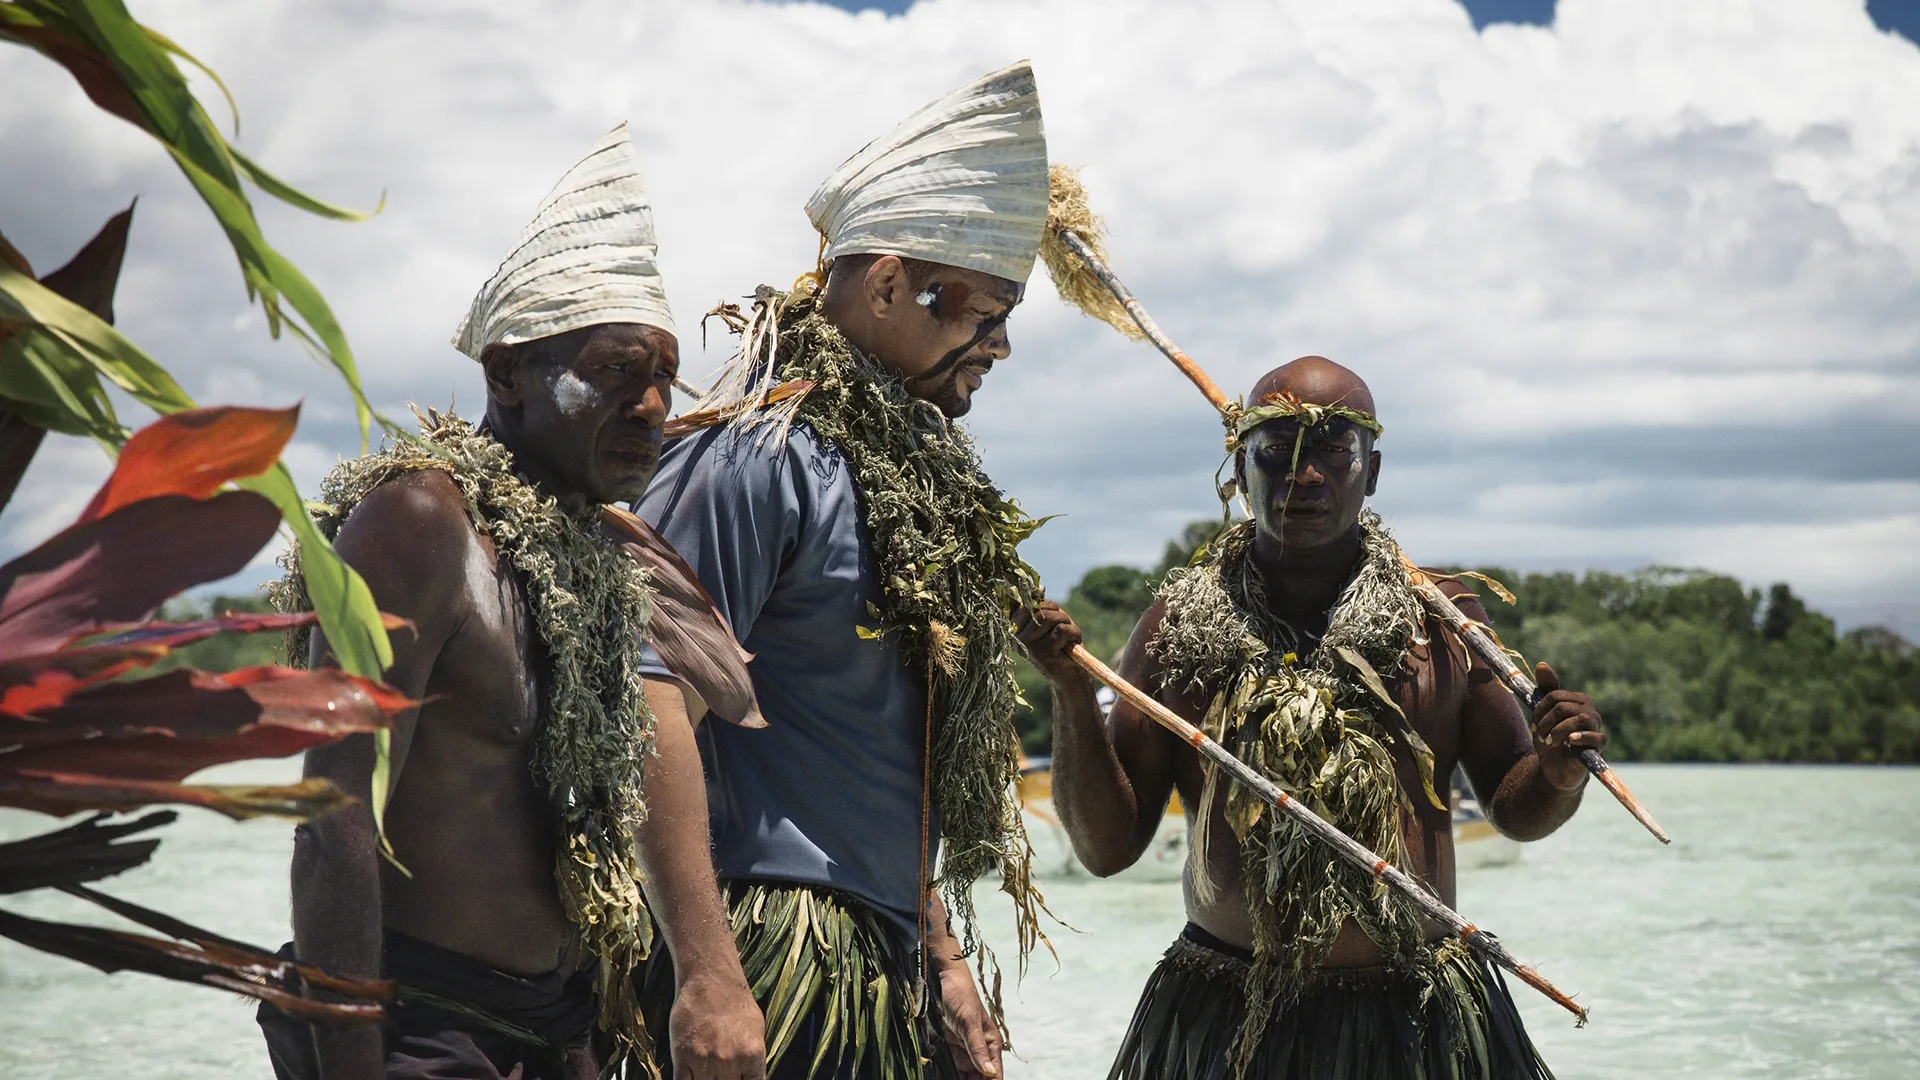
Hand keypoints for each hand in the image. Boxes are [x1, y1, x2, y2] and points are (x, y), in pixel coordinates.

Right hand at [669, 972, 765, 1079]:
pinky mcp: (682, 1056)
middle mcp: (730, 1061)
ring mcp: (705, 1060)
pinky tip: (691, 1075)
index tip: (737, 1079)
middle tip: (720, 1072)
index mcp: (752, 1055)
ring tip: (706, 1068)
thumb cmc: (735, 1002)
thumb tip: (750, 1078)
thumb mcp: (757, 1031)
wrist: (709, 978)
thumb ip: (753, 1061)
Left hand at [936, 961, 1002, 1079]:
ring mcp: (963, 1052)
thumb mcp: (970, 1022)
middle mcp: (978, 1052)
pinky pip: (947, 1069)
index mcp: (990, 1045)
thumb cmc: (962, 996)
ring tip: (944, 1078)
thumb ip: (978, 1048)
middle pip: (978, 1079)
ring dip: (955, 1079)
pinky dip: (943, 1074)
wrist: (942, 981)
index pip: (994, 1075)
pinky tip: (935, 1076)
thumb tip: (991, 1073)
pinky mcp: (948, 1050)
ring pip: (962, 1077)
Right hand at [1013, 599, 1086, 686]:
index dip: (1038, 600)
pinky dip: (1072, 633)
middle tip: (1063, 624)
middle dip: (1056, 611)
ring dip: (1065, 622)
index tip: (1049, 605)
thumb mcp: (1049, 622)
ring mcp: (1026, 645)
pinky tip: (1073, 643)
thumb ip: (1040, 606)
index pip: (1021, 602)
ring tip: (1068, 635)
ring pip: (1047, 617)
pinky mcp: (1040, 652)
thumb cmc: (1060, 645)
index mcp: (1013, 628)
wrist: (1071, 674)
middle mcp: (1015, 637)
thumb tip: (1039, 586)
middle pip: (1036, 607)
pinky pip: (1059, 630)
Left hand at [1531, 662, 1605, 790]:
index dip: (1539, 710)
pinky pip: (1595, 737)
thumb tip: (1542, 664)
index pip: (1554, 696)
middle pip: (1563, 707)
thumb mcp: (1543, 715)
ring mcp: (1596, 727)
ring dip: (1557, 732)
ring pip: (1579, 719)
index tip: (1534, 723)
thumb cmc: (1551, 738)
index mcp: (1577, 700)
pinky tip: (1569, 742)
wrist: (1555, 767)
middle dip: (1546, 723)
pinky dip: (1580, 738)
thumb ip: (1545, 690)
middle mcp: (1590, 710)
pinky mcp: (1599, 745)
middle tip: (1541, 735)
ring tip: (1551, 742)